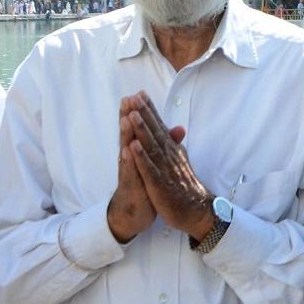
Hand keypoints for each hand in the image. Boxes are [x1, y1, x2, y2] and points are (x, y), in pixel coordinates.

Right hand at [107, 96, 159, 242]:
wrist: (135, 210)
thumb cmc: (146, 183)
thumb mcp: (157, 162)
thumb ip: (165, 144)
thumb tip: (178, 129)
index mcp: (139, 151)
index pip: (140, 128)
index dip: (141, 112)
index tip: (140, 93)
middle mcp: (131, 158)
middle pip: (129, 134)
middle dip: (128, 116)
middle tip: (127, 98)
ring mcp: (129, 170)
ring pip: (126, 149)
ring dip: (126, 134)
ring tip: (125, 118)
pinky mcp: (130, 184)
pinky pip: (129, 171)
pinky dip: (129, 160)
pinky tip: (128, 150)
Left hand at [124, 92, 215, 239]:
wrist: (196, 210)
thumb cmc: (186, 186)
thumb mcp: (182, 162)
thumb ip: (176, 145)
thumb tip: (177, 128)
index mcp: (173, 150)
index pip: (160, 126)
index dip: (150, 110)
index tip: (140, 94)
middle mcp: (170, 156)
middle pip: (155, 131)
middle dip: (144, 114)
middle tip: (135, 96)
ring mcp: (165, 169)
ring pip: (151, 146)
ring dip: (142, 130)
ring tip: (132, 114)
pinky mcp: (160, 184)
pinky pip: (149, 168)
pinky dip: (141, 157)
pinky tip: (132, 146)